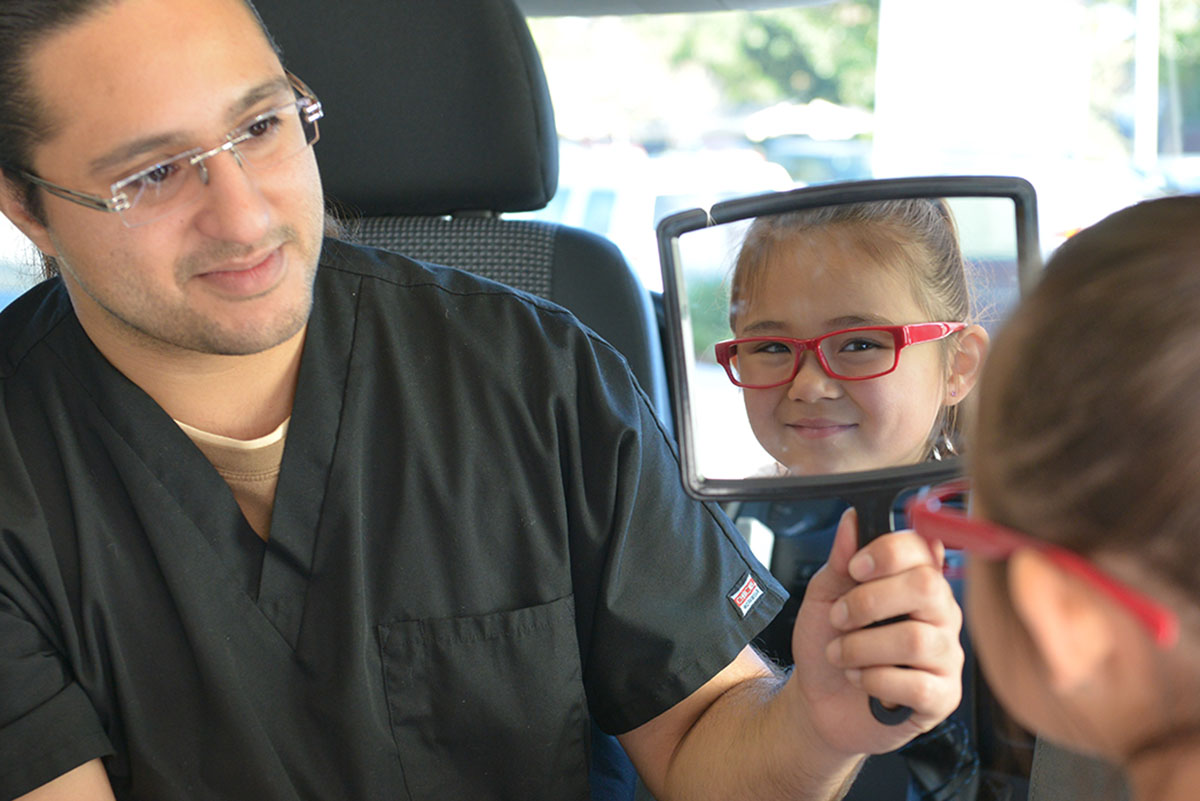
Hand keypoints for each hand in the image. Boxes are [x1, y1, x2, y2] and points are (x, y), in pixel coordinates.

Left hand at [788, 507, 963, 755]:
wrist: (820, 701)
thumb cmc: (829, 643)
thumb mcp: (824, 597)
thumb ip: (840, 561)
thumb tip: (852, 521)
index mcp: (915, 580)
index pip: (923, 548)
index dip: (888, 553)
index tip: (854, 568)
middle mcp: (939, 613)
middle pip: (928, 587)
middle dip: (870, 601)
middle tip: (839, 618)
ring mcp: (946, 655)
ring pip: (916, 640)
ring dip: (862, 647)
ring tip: (840, 655)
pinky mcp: (943, 696)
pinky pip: (917, 685)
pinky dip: (875, 681)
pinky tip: (862, 680)